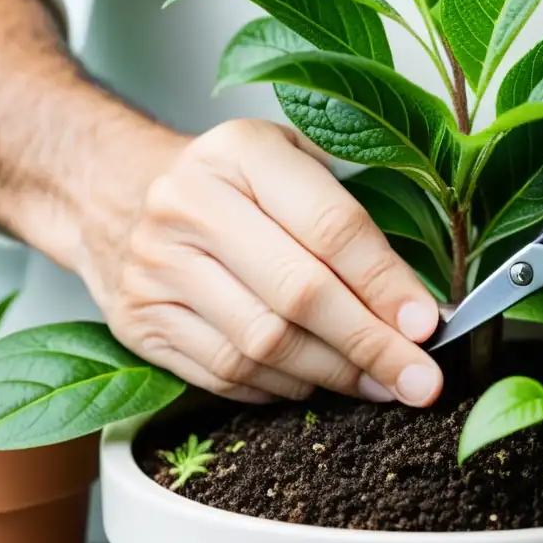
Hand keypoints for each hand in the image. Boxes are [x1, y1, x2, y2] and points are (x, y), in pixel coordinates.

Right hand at [93, 119, 442, 404]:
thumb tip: (413, 302)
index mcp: (240, 153)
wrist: (115, 191)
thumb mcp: (290, 158)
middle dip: (370, 345)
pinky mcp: (138, 321)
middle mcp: (189, 206)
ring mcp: (155, 267)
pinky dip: (281, 388)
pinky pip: (223, 374)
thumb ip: (350, 211)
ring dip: (332, 375)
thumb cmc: (231, 179)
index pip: (331, 226)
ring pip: (262, 344)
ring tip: (380, 386)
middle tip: (419, 381)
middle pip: (298, 294)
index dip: (385, 283)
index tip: (427, 326)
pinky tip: (316, 383)